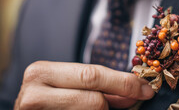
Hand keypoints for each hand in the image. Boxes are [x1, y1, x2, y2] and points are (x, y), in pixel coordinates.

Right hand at [14, 61, 154, 109]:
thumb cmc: (48, 100)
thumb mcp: (68, 86)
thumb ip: (97, 86)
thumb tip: (134, 90)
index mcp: (41, 72)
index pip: (91, 75)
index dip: (122, 82)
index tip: (144, 87)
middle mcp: (34, 93)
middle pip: (94, 98)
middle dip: (121, 97)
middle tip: (140, 97)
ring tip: (104, 106)